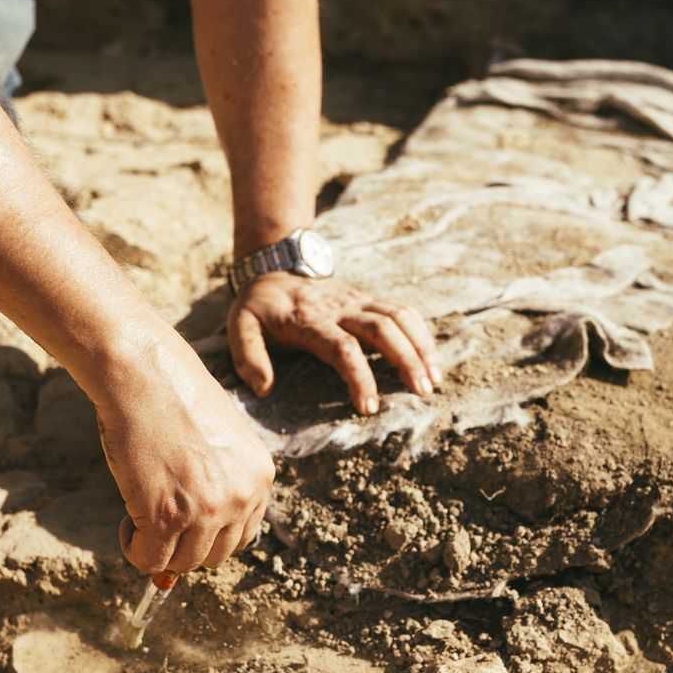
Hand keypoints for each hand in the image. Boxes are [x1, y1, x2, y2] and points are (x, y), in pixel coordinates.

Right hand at [93, 328, 275, 575]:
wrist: (142, 371)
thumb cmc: (172, 397)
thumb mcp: (214, 443)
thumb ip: (213, 489)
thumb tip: (182, 555)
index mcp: (260, 476)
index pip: (242, 535)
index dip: (209, 533)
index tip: (185, 517)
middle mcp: (241, 496)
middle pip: (216, 556)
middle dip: (186, 544)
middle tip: (160, 515)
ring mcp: (206, 509)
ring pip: (183, 563)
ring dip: (159, 548)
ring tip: (141, 513)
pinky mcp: (166, 516)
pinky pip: (150, 560)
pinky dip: (135, 549)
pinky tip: (128, 520)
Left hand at [228, 272, 440, 414]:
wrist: (274, 265)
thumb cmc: (259, 306)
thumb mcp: (239, 326)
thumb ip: (248, 357)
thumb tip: (264, 389)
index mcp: (310, 320)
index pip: (342, 347)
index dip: (359, 377)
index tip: (369, 407)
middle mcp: (340, 307)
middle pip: (383, 328)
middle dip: (405, 360)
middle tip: (420, 392)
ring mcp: (358, 300)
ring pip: (399, 316)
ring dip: (420, 346)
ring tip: (433, 380)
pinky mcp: (368, 299)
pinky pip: (402, 311)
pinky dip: (420, 333)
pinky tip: (431, 359)